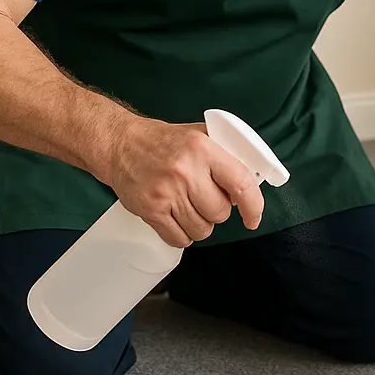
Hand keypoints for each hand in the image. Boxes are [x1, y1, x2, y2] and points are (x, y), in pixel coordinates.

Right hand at [99, 116, 265, 247]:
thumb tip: (252, 180)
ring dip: (199, 224)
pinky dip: (181, 234)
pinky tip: (176, 217)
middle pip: (219, 213)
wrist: (121, 145)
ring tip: (187, 205)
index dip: (253, 206)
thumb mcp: (199, 135)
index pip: (241, 183)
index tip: (253, 217)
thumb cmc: (162, 142)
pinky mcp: (150, 210)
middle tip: (204, 198)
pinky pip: (179, 239)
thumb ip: (226, 154)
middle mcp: (185, 171)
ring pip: (201, 230)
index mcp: (203, 149)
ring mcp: (166, 193)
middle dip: (217, 211)